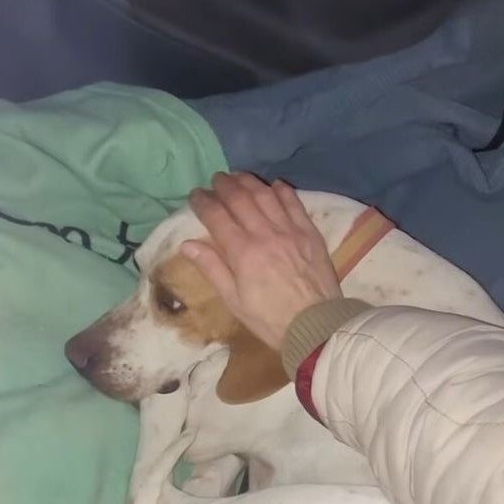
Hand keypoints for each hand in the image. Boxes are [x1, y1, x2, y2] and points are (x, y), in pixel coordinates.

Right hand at [182, 172, 340, 349]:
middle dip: (224, 186)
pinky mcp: (309, 232)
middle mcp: (265, 234)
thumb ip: (212, 268)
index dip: (203, 202)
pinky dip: (281, 190)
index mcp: (242, 253)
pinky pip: (294, 203)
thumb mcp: (234, 300)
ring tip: (238, 177)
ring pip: (265, 195)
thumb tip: (187, 245)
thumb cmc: (269, 319)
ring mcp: (289, 230)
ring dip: (249, 182)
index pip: (217, 217)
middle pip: (240, 199)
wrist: (316, 326)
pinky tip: (273, 185)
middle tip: (216, 181)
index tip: (195, 196)